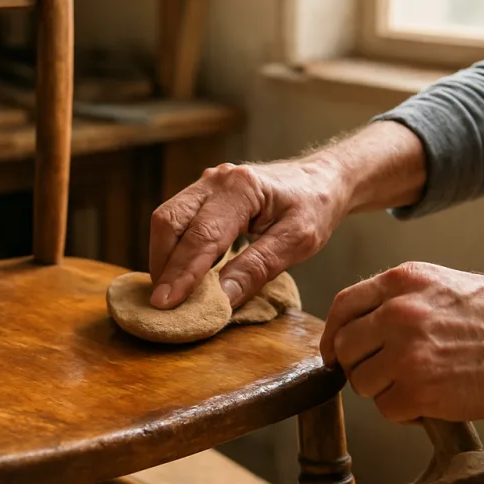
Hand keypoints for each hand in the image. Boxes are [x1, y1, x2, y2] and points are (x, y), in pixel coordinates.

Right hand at [148, 158, 348, 309]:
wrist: (321, 179)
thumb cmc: (314, 207)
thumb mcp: (298, 242)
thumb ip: (258, 268)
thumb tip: (221, 298)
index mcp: (241, 189)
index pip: (202, 236)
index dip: (182, 273)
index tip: (166, 304)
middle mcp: (216, 181)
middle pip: (169, 222)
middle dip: (163, 265)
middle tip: (163, 304)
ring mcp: (206, 184)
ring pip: (166, 219)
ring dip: (163, 257)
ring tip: (169, 291)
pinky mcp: (202, 194)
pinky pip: (176, 220)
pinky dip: (172, 248)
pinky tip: (179, 272)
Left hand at [319, 262, 483, 423]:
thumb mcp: (447, 284)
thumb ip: (402, 297)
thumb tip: (367, 318)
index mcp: (402, 282)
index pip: (343, 306)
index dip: (334, 334)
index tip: (336, 351)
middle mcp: (397, 314)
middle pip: (345, 347)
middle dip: (358, 365)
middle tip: (384, 374)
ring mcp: (405, 353)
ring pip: (362, 382)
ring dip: (383, 390)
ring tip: (418, 384)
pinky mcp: (418, 390)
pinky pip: (388, 409)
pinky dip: (405, 412)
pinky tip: (431, 401)